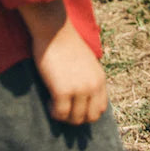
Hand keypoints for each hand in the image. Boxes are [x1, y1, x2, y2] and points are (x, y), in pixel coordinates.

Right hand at [19, 0, 107, 124]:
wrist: (55, 31)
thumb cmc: (66, 44)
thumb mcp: (87, 63)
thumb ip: (88, 79)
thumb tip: (82, 98)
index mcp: (100, 79)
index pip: (100, 108)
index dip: (87, 113)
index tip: (75, 107)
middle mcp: (93, 86)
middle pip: (90, 117)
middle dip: (76, 118)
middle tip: (63, 109)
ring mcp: (79, 89)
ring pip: (75, 119)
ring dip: (64, 116)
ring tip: (54, 104)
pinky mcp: (62, 91)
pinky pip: (59, 114)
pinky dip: (53, 112)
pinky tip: (49, 101)